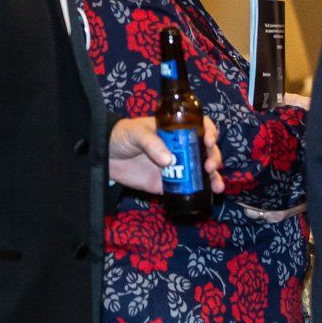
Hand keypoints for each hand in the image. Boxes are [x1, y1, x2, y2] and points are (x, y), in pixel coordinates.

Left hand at [107, 115, 224, 195]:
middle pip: (206, 150)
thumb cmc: (121, 136)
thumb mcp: (135, 132)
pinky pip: (188, 188)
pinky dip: (201, 191)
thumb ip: (151, 143)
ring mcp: (176, 166)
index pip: (199, 127)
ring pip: (202, 171)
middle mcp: (180, 147)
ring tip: (217, 185)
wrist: (104, 156)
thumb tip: (169, 161)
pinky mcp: (168, 184)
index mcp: (175, 129)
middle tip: (210, 166)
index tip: (209, 140)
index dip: (209, 131)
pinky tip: (209, 195)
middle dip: (214, 157)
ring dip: (214, 177)